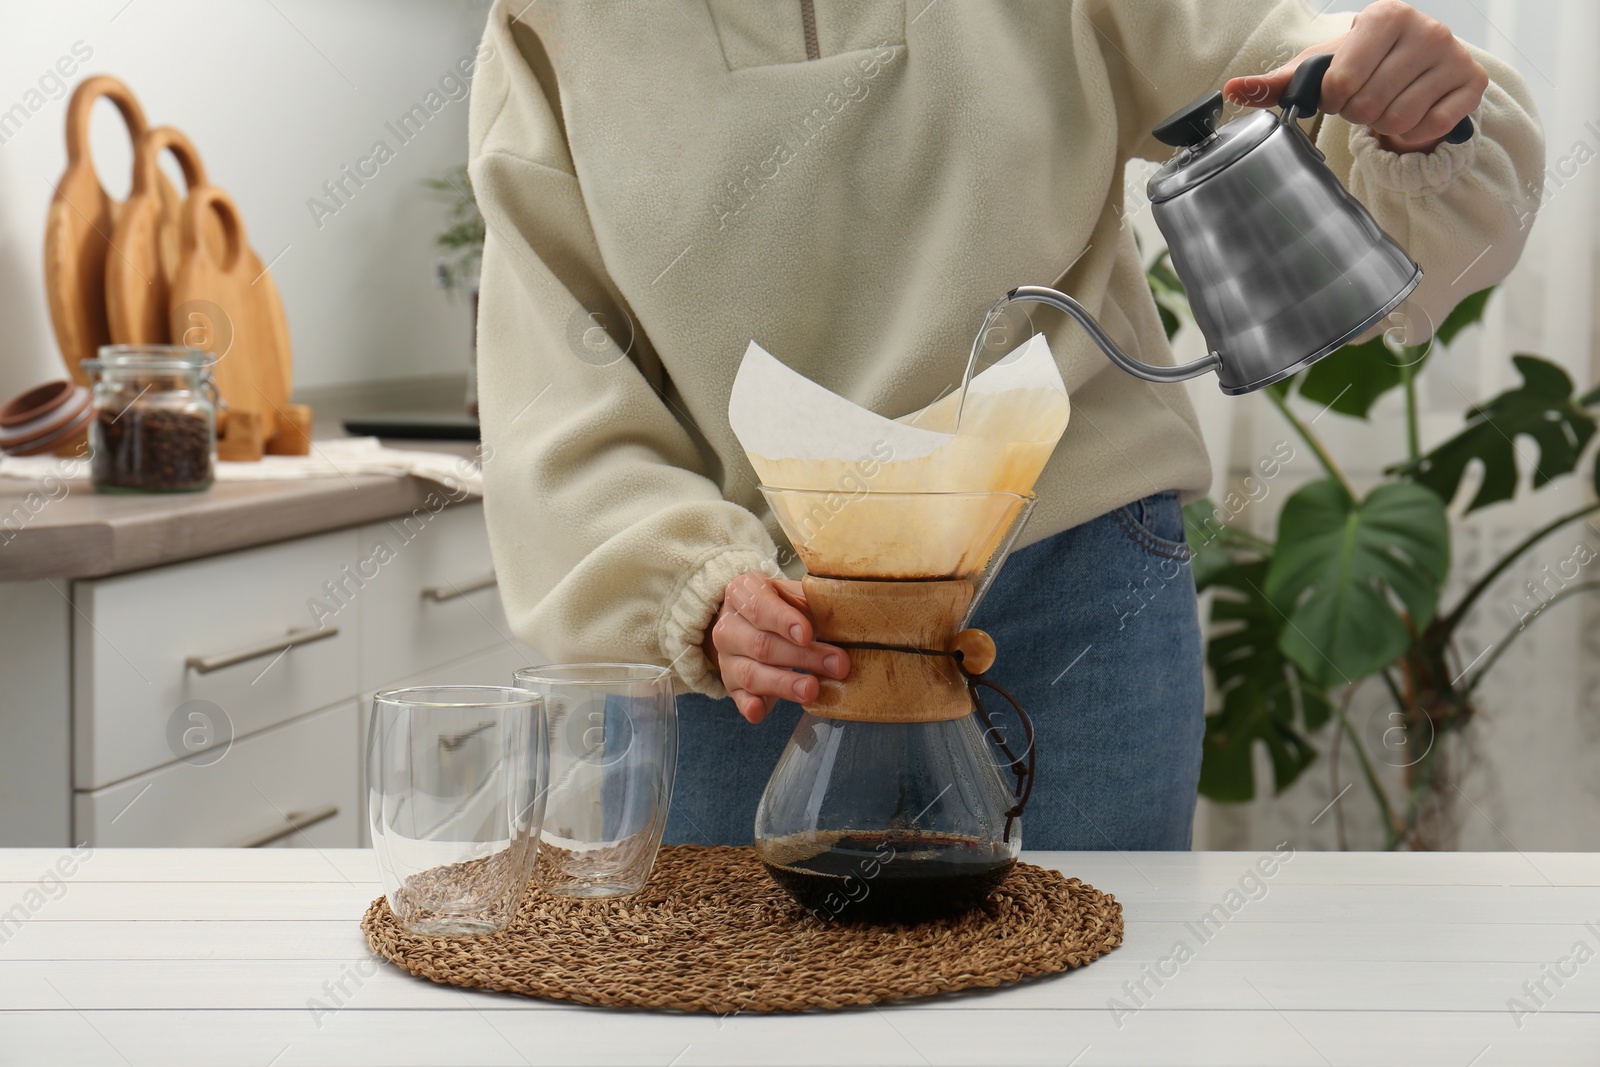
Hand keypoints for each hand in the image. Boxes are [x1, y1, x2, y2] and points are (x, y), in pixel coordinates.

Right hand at [703, 573, 850, 723]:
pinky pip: (739, 699)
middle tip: (836, 665)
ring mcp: (727, 659)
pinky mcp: (732, 685)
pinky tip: (760, 711)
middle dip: (802, 657)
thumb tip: (846, 618)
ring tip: (812, 690)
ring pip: (752, 674)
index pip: (759, 607)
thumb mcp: (794, 594)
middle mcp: (728, 627)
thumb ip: (812, 603)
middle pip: (762, 644)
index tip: (808, 634)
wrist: (748, 622)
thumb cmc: (781, 606)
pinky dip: (749, 706)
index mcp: (742, 593)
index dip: (784, 621)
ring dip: (784, 684)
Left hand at [1223, 0, 1488, 152]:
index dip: (1333, 98)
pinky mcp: (1472, 84)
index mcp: (1385, 16)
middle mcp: (1426, 28)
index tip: (1339, 89)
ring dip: (1383, 123)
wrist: (1412, 69)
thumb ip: (1276, 83)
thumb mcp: (1317, 69)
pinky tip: (1412, 111)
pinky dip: (1413, 132)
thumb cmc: (1359, 65)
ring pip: (1398, 119)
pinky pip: (1428, 128)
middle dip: (1358, 112)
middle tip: (1364, 99)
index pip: (1341, 81)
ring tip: (1386, 102)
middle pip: (1369, 104)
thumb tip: (1229, 91)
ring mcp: (1454, 55)